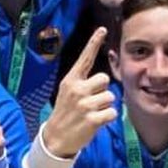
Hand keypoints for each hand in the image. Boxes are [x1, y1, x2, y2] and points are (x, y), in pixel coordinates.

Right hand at [41, 29, 117, 159]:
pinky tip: (96, 122)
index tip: (102, 29)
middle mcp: (77, 89)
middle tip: (91, 102)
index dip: (94, 43)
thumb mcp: (67, 93)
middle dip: (102, 90)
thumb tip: (104, 79)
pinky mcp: (92, 119)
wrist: (55, 138)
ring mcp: (84, 104)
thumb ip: (82, 83)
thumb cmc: (65, 113)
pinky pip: (112, 112)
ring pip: (111, 97)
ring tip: (92, 113)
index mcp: (70, 81)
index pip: (85, 58)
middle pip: (105, 79)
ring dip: (105, 106)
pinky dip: (108, 118)